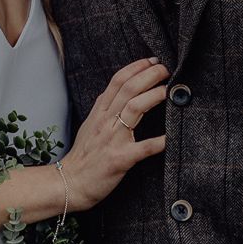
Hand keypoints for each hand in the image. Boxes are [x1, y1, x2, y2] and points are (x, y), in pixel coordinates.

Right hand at [62, 58, 168, 211]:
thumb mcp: (89, 126)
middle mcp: (105, 121)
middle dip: (149, 75)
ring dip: (154, 95)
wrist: (69, 183)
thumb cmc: (83, 157)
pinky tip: (172, 136)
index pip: (117, 81)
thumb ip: (104, 109)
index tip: (152, 61)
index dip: (136, 67)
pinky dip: (159, 141)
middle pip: (128, 89)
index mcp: (99, 113)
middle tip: (165, 69)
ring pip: (134, 108)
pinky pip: (143, 148)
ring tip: (169, 89)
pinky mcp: (120, 159)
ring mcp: (112, 139)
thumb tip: (118, 93)